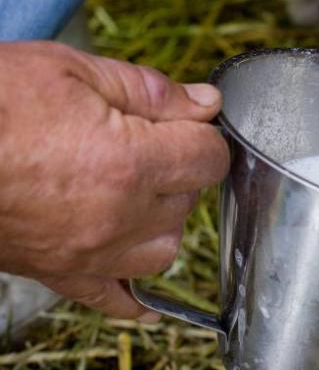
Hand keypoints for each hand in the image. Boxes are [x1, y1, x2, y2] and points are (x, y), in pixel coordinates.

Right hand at [0, 42, 228, 318]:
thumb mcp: (72, 70)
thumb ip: (149, 91)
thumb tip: (205, 103)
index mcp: (129, 161)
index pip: (210, 158)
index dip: (202, 134)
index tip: (184, 122)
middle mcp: (117, 215)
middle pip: (188, 199)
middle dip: (179, 168)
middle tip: (147, 142)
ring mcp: (87, 252)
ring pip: (163, 249)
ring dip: (162, 219)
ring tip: (134, 190)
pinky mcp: (56, 272)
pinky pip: (112, 299)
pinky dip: (134, 296)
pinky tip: (148, 295)